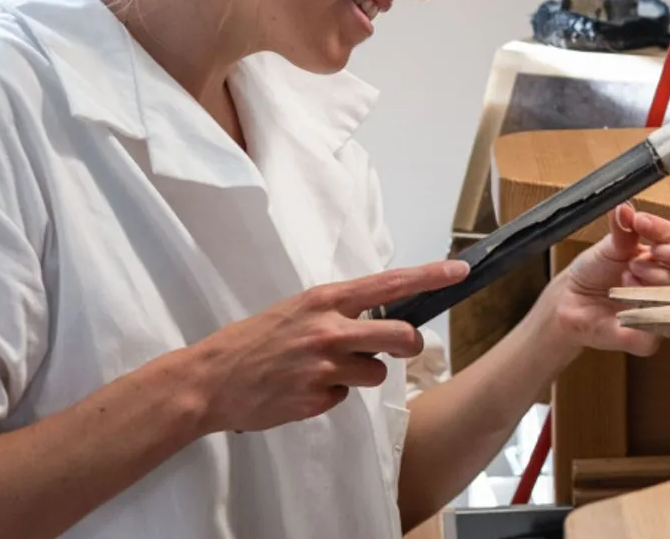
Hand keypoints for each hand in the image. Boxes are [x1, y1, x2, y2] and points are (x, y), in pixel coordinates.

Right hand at [186, 261, 468, 434]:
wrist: (210, 380)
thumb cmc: (255, 340)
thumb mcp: (298, 310)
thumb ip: (338, 311)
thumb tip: (381, 319)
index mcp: (326, 299)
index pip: (390, 284)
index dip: (429, 276)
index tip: (459, 270)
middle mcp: (330, 329)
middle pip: (401, 337)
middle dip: (408, 346)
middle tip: (399, 349)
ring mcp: (325, 366)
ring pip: (376, 373)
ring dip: (360, 375)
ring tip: (322, 371)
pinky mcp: (316, 399)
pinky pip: (344, 397)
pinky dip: (330, 395)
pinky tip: (302, 389)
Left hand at [537, 204, 669, 356]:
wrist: (569, 301)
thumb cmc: (595, 272)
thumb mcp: (610, 244)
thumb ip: (623, 227)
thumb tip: (625, 207)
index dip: (669, 231)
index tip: (641, 222)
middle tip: (652, 251)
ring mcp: (668, 314)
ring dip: (657, 277)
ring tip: (627, 274)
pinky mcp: (650, 340)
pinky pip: (660, 323)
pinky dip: (642, 306)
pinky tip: (625, 300)